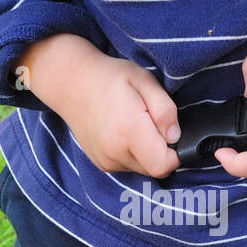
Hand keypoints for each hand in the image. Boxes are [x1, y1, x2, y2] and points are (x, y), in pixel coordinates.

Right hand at [14, 35, 180, 177]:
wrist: (72, 83)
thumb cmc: (110, 77)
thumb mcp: (144, 81)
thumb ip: (165, 110)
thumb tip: (175, 137)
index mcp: (129, 131)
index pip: (164, 165)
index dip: (174, 152)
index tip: (168, 132)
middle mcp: (115, 152)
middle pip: (155, 170)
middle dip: (160, 151)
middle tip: (150, 122)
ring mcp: (106, 161)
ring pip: (142, 169)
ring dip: (146, 153)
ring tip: (134, 125)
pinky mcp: (101, 164)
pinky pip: (128, 166)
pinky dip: (132, 154)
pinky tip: (123, 132)